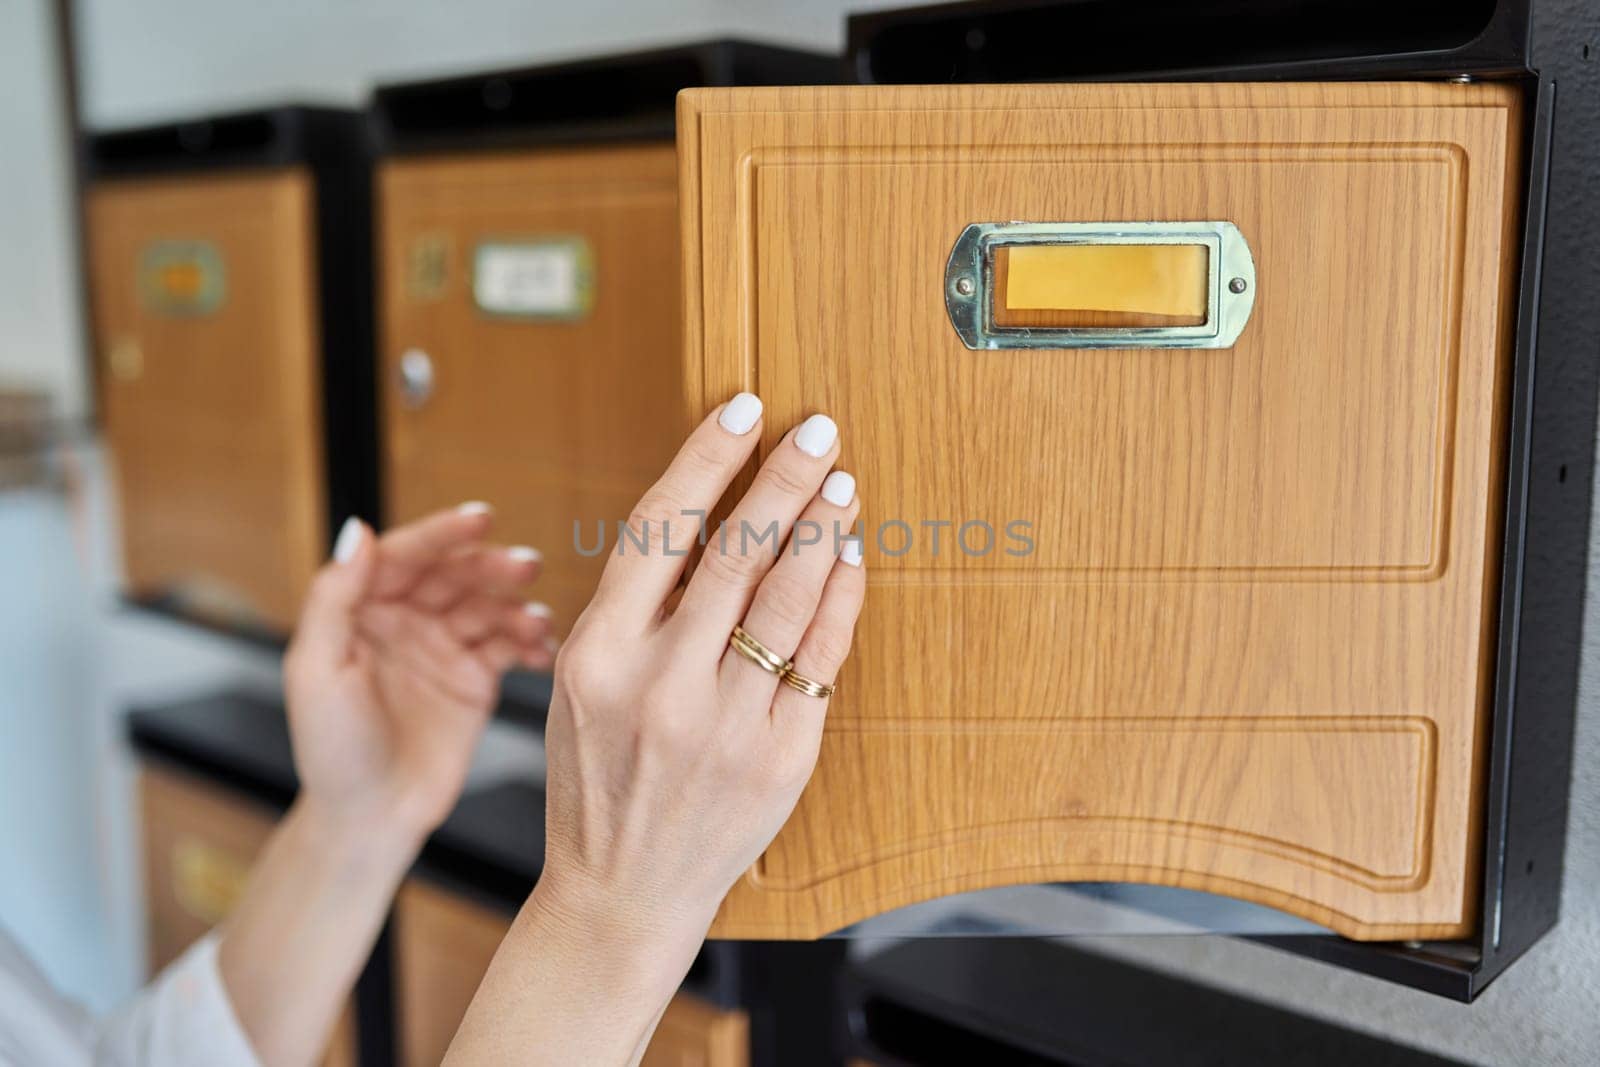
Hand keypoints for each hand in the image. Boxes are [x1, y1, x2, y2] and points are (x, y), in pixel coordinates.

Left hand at [283, 505, 555, 842]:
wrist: (371, 818)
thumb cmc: (332, 749)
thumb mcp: (316, 670)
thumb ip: (334, 598)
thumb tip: (357, 529)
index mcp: (362, 610)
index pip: (404, 555)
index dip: (442, 534)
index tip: (481, 519)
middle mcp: (405, 620)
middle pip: (454, 575)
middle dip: (490, 566)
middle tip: (523, 566)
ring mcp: (443, 648)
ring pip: (487, 607)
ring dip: (516, 605)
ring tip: (536, 619)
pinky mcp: (475, 679)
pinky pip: (509, 646)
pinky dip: (531, 641)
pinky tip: (545, 646)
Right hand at [535, 392, 865, 948]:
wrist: (622, 890)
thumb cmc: (598, 778)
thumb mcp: (581, 684)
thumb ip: (634, 606)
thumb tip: (710, 513)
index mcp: (599, 654)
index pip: (661, 527)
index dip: (708, 458)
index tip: (744, 408)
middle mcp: (662, 683)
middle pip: (738, 551)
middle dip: (785, 478)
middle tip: (818, 430)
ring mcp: (727, 722)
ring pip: (790, 596)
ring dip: (823, 527)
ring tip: (841, 485)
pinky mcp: (782, 755)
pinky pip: (823, 656)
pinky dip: (841, 597)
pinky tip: (848, 558)